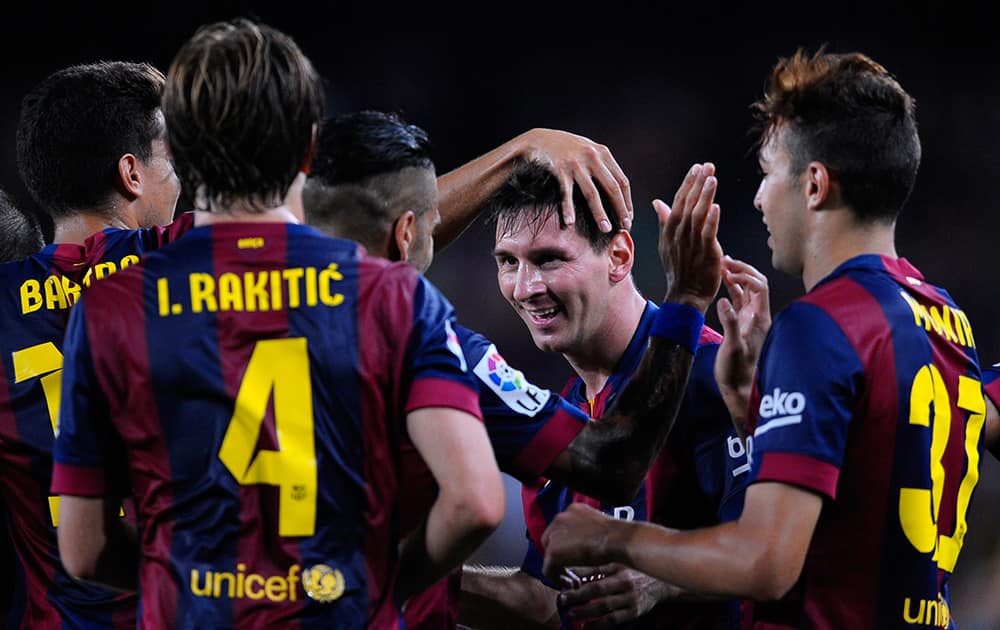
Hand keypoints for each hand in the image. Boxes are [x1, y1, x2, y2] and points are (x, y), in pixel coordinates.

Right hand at [517, 128, 632, 231]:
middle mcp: (592, 157)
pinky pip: (567, 193)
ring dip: (600, 213)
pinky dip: (568, 208)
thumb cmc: (567, 148)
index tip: (628, 217)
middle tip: (625, 227)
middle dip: (620, 209)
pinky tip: (570, 222)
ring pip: (592, 193)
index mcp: (603, 153)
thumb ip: (603, 165)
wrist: (540, 138)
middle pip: (612, 188)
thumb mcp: (589, 150)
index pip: (622, 181)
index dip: (627, 201)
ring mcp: (576, 163)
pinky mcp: (560, 169)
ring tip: (605, 228)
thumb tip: (618, 188)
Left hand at [541, 504, 621, 582]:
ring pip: (549, 556)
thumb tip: (580, 545)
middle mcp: (560, 518)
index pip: (560, 531)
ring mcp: (555, 534)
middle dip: (561, 559)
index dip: (567, 548)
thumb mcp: (598, 527)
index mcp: (572, 510)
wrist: (619, 539)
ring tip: (574, 581)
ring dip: (560, 570)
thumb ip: (586, 532)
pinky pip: (548, 569)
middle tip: (573, 573)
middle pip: (551, 543)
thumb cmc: (617, 535)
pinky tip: (572, 584)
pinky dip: (558, 579)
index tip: (575, 560)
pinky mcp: (553, 551)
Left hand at [557, 563, 670, 627]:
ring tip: (571, 616)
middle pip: (597, 589)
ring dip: (585, 612)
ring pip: (604, 606)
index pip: (594, 569)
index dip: (576, 575)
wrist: (662, 582)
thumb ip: (597, 565)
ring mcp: (630, 597)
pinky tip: (588, 627)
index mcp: (618, 565)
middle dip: (577, 595)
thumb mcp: (617, 562)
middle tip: (562, 600)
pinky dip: (600, 624)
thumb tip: (572, 568)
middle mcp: (624, 580)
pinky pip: (615, 620)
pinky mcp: (634, 611)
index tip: (561, 581)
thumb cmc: (633, 570)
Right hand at [655, 163, 722, 312]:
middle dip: (697, 183)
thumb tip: (658, 202)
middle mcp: (679, 234)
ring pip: (697, 215)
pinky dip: (711, 220)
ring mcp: (691, 244)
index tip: (696, 168)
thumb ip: (664, 221)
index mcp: (670, 230)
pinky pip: (707, 233)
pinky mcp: (705, 253)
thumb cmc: (678, 269)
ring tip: (712, 178)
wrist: (684, 294)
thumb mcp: (666, 243)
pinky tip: (716, 206)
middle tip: (707, 166)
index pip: (679, 201)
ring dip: (704, 196)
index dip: (688, 183)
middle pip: (688, 204)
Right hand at [714, 256, 770, 436]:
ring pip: (747, 291)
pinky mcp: (743, 325)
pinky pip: (739, 300)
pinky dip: (732, 289)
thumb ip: (729, 323)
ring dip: (736, 277)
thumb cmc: (736, 371)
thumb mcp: (732, 347)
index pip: (759, 286)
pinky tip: (723, 283)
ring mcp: (751, 320)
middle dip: (742, 270)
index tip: (727, 270)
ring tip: (722, 266)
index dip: (745, 274)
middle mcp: (758, 316)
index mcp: (759, 318)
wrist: (739, 388)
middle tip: (724, 261)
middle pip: (756, 284)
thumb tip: (723, 301)